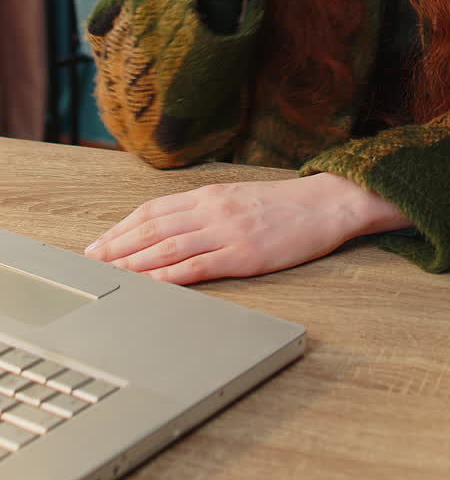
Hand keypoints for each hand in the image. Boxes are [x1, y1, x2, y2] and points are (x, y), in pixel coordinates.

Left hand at [84, 172, 411, 283]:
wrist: (327, 203)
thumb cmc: (286, 205)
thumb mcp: (239, 198)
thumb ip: (207, 209)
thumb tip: (173, 226)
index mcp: (210, 194)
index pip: (153, 210)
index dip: (121, 227)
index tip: (99, 241)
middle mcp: (212, 209)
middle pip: (153, 228)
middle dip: (117, 245)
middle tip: (91, 261)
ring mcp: (226, 232)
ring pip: (168, 247)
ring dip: (134, 262)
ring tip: (110, 274)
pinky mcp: (243, 255)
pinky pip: (197, 267)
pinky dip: (168, 277)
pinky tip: (150, 285)